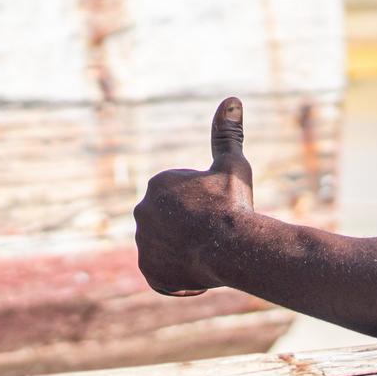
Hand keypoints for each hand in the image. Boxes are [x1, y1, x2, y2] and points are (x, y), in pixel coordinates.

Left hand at [134, 97, 254, 296]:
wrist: (234, 247)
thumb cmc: (234, 204)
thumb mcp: (233, 166)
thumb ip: (227, 135)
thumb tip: (231, 100)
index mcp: (157, 184)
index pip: (181, 198)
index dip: (205, 205)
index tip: (218, 209)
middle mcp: (141, 211)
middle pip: (172, 222)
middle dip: (191, 228)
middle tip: (215, 233)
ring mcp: (143, 243)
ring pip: (167, 247)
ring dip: (185, 251)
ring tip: (209, 252)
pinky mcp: (149, 271)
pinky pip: (163, 273)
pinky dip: (179, 275)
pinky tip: (200, 270)